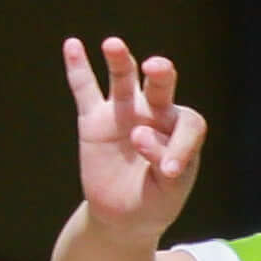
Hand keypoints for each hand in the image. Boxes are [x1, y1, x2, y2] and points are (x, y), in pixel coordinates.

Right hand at [62, 38, 207, 237]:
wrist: (126, 215)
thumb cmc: (157, 200)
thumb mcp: (169, 190)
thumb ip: (164, 162)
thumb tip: (139, 134)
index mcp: (182, 130)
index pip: (188, 123)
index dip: (180, 145)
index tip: (169, 172)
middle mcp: (155, 113)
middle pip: (160, 86)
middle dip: (160, 75)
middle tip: (156, 67)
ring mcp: (123, 113)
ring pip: (123, 79)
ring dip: (119, 61)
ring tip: (113, 44)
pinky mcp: (93, 120)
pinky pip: (84, 90)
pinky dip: (78, 68)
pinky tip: (72, 45)